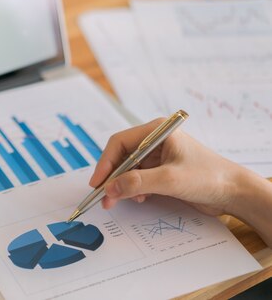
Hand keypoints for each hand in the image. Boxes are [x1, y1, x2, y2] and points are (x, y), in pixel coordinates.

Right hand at [89, 119, 242, 215]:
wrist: (235, 193)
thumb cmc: (209, 177)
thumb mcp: (170, 180)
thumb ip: (137, 183)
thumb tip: (110, 188)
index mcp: (157, 131)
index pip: (120, 143)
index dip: (105, 163)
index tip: (98, 183)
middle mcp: (155, 140)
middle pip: (122, 156)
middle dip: (112, 177)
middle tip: (104, 196)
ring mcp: (159, 156)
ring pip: (128, 169)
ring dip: (122, 185)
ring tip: (118, 201)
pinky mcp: (162, 171)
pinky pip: (138, 178)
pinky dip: (133, 189)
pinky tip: (138, 199)